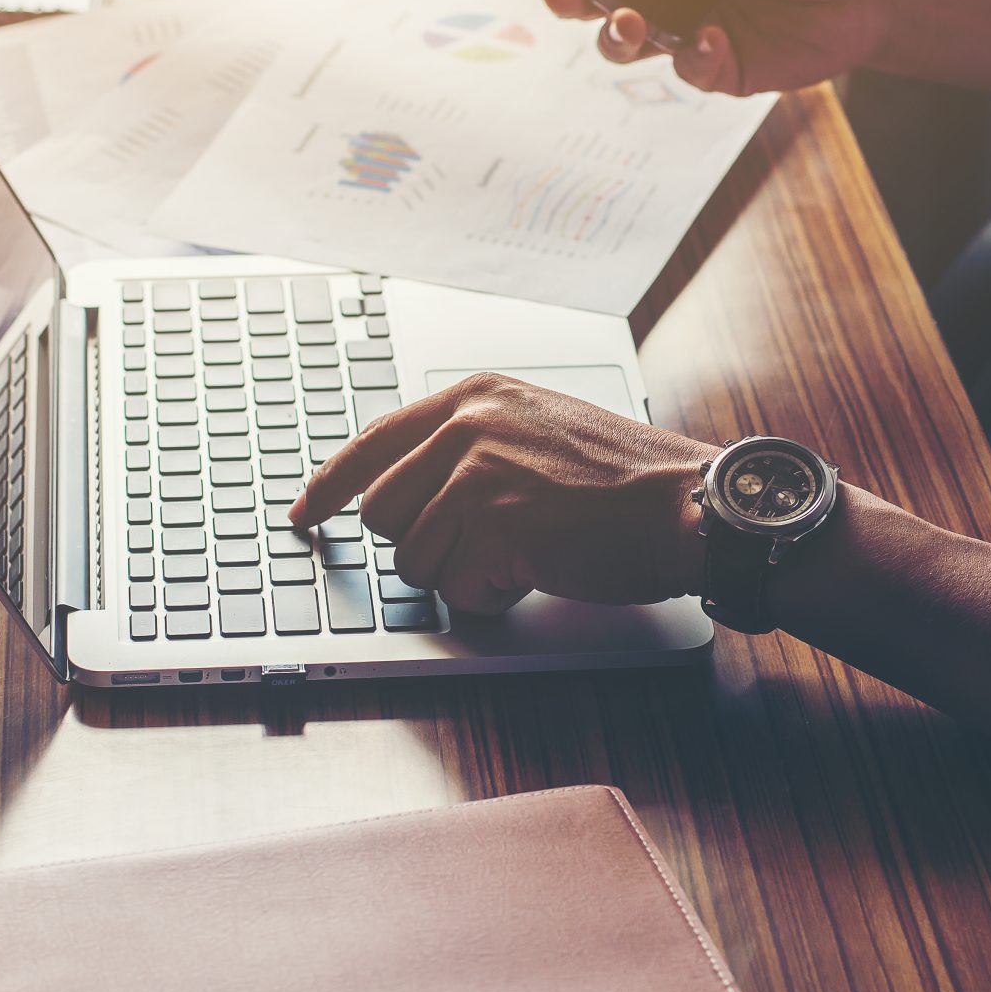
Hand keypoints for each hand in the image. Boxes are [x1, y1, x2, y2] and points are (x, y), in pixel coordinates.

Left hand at [287, 374, 711, 614]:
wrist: (686, 502)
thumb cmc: (624, 476)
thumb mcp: (536, 426)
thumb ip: (471, 442)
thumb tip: (407, 488)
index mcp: (473, 396)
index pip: (370, 442)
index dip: (328, 487)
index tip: (305, 514)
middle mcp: (466, 426)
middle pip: (382, 513)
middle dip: (425, 543)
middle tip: (484, 543)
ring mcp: (477, 475)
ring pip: (414, 560)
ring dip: (463, 573)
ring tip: (523, 550)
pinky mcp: (494, 527)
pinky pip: (455, 590)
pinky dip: (492, 595)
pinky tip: (536, 569)